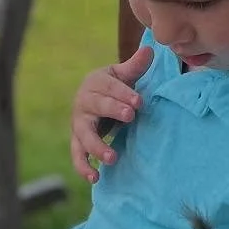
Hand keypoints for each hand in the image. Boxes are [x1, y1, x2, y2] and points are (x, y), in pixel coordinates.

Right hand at [71, 43, 152, 182]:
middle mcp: (83, 101)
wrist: (95, 99)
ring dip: (97, 146)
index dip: (123, 93)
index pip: (109, 86)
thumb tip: (151, 50)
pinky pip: (77, 154)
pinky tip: (95, 178)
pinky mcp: (77, 141)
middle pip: (96, 106)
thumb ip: (136, 66)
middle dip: (113, 111)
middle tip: (131, 117)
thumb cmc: (114, 87)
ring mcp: (78, 123)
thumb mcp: (123, 75)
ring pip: (84, 134)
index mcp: (95, 82)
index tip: (139, 102)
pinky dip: (83, 167)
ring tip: (112, 157)